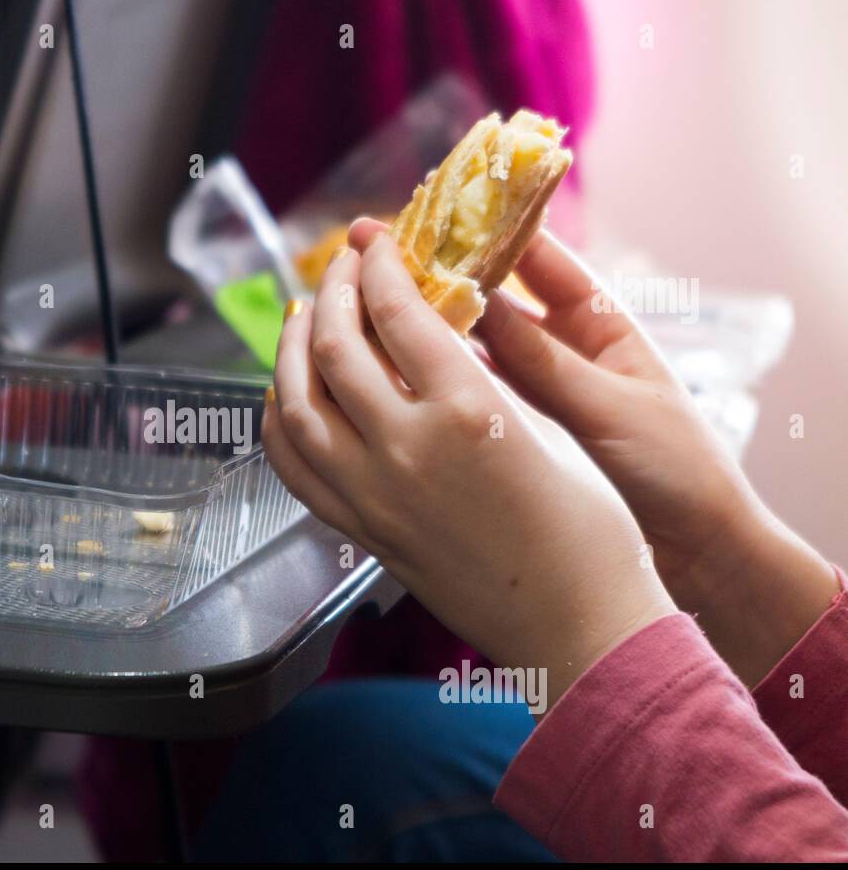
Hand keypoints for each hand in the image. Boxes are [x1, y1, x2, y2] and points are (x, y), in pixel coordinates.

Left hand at [262, 229, 676, 702]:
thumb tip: (434, 335)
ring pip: (298, 404)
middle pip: (336, 347)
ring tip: (304, 319)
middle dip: (332, 292)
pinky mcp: (362, 532)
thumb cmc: (590, 529)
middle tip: (339, 267)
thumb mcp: (545, 427)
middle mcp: (407, 448)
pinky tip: (284, 398)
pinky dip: (279, 421)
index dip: (379, 265)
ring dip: (292, 351)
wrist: (579, 624)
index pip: (396, 310)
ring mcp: (374, 495)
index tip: (378, 245)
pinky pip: (294, 468)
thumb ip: (479, 378)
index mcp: (468, 408)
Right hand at [386, 220, 838, 686]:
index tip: (432, 210)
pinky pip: (465, 394)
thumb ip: (542, 362)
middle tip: (376, 252)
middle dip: (437, 271)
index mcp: (600, 324)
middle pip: (491, 295)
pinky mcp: (514, 432)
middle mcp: (561, 348)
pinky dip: (429, 379)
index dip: (484, 229)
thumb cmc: (675, 470)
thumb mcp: (607, 409)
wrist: (696, 551)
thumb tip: (478, 304)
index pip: (536, 257)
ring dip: (425, 324)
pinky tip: (388, 369)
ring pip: (470, 344)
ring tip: (368, 302)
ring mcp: (533, 390)